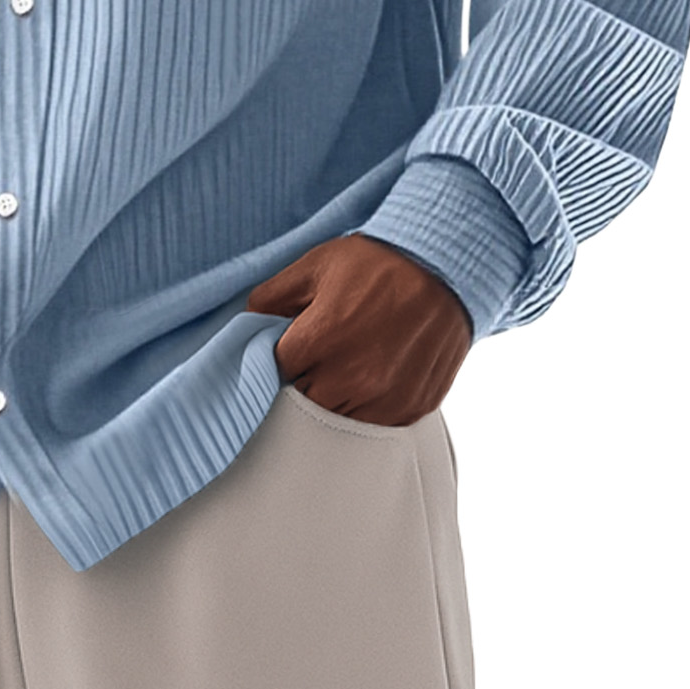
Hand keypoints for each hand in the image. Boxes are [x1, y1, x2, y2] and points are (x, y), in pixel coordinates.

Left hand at [245, 233, 471, 425]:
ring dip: (332, 398)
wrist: (443, 268)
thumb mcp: (314, 265)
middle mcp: (352, 375)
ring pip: (336, 418)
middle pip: (302, 400)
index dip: (276, 357)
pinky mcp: (410, 408)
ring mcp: (384, 398)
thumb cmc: (376, 263)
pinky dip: (366, 408)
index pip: (275, 370)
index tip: (286, 347)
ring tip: (344, 365)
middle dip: (301, 380)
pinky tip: (370, 378)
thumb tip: (246, 323)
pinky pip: (373, 425)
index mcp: (322, 337)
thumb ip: (272, 296)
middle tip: (316, 356)